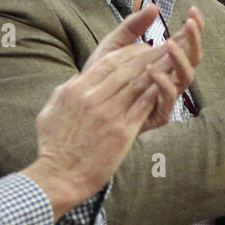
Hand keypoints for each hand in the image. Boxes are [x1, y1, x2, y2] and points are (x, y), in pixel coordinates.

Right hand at [24, 4, 202, 216]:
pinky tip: (169, 83)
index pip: (108, 62)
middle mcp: (94, 98)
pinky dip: (157, 91)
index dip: (129, 52)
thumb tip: (78, 78)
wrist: (59, 177)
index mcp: (77, 90)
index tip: (142, 47)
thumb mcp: (51, 110)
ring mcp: (109, 114)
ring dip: (158, 68)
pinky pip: (144, 105)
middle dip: (148, 55)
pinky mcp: (122, 131)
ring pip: (138, 83)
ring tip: (172, 58)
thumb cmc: (53, 147)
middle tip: (164, 47)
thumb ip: (66, 90)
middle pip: (127, 68)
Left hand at [84, 0, 203, 129]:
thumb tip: (154, 7)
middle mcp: (170, 78)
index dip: (193, 27)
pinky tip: (152, 70)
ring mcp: (166, 97)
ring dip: (181, 59)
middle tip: (190, 23)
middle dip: (194, 40)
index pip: (186, 42)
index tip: (193, 10)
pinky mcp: (158, 114)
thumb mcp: (113, 47)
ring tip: (171, 43)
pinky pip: (168, 99)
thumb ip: (132, 27)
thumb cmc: (99, 80)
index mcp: (163, 62)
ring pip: (186, 78)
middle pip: (193, 58)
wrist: (83, 114)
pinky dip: (163, 83)